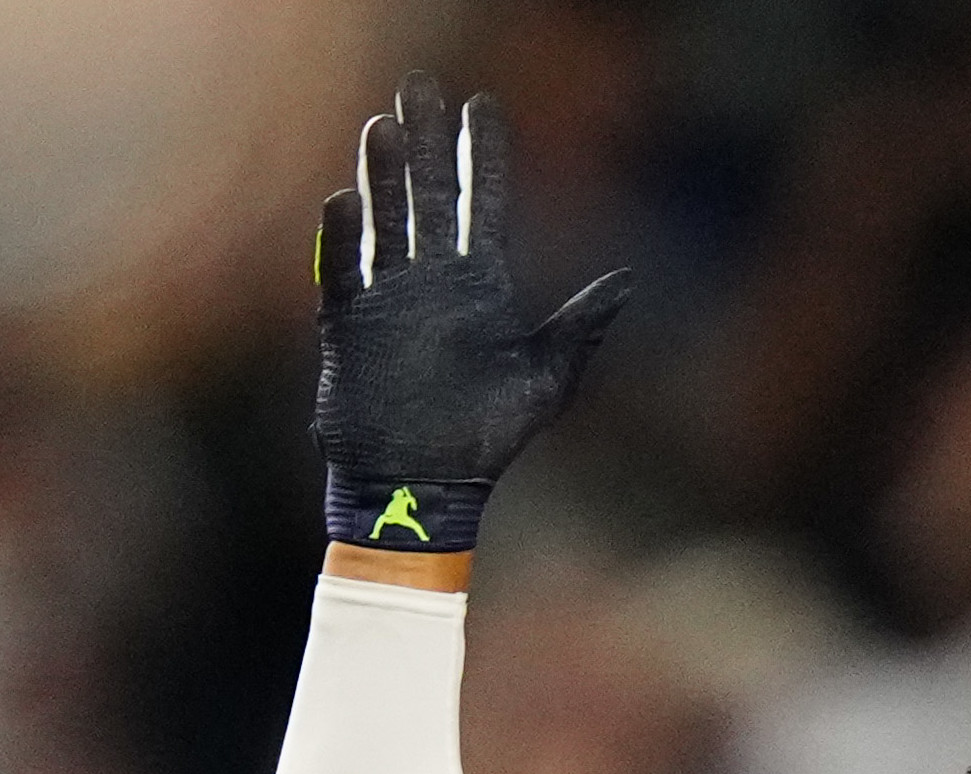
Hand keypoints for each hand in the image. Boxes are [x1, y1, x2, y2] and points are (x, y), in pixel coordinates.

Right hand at [311, 82, 624, 561]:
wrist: (421, 490)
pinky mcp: (349, 328)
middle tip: (419, 85)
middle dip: (425, 141)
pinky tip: (345, 199)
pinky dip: (343, 239)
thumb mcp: (545, 382)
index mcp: (480, 286)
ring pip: (385, 220)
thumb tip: (627, 279)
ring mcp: (388, 300)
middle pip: (428, 194)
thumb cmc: (484, 441)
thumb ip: (580, 328)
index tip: (482, 105)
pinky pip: (343, 272)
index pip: (482, 202)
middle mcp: (432, 281)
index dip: (482, 155)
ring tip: (382, 125)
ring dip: (383, 175)